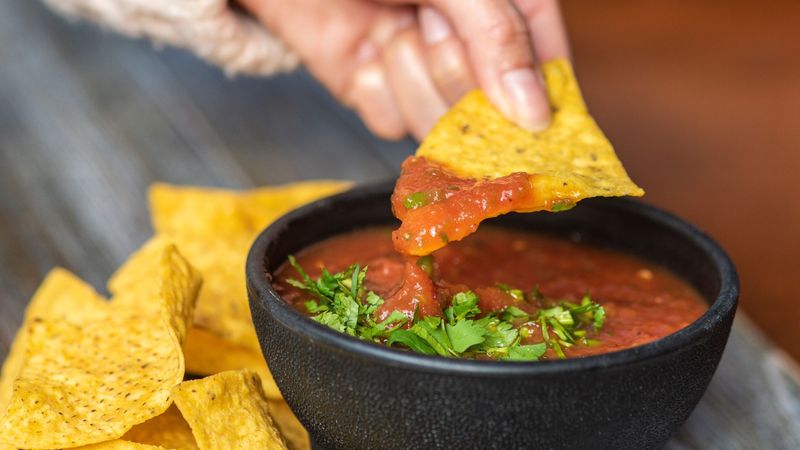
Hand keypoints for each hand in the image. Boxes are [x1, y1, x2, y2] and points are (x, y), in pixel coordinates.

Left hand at [238, 0, 569, 139]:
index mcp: (505, 3)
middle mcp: (467, 41)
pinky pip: (390, 123)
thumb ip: (497, 36)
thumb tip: (536, 114)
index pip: (547, 64)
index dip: (543, 97)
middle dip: (453, 64)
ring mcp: (421, 69)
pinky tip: (362, 49)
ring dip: (409, 74)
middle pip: (493, 107)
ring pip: (441, 123)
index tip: (537, 127)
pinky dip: (373, 88)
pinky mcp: (377, 91)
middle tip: (425, 17)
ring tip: (390, 23)